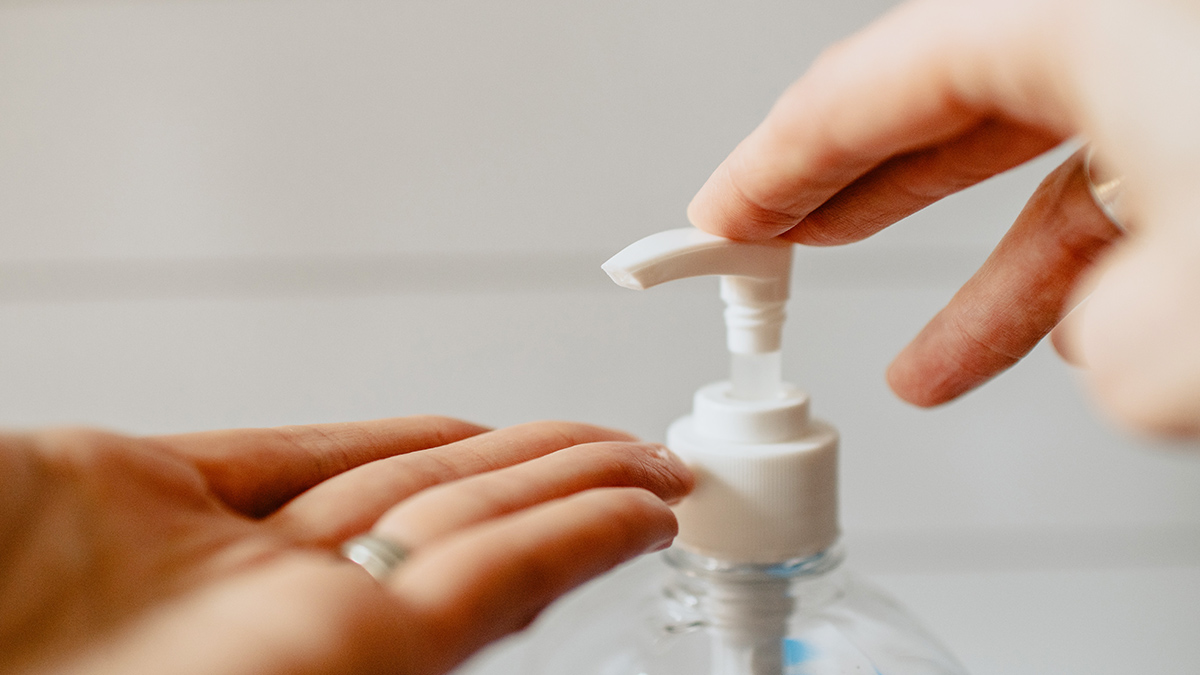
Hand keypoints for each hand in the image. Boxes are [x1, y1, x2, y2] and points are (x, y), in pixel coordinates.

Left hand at [0, 418, 692, 674]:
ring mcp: (307, 629)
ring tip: (650, 467)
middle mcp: (270, 600)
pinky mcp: (336, 663)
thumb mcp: (75, 482)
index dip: (473, 457)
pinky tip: (603, 506)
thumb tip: (326, 456)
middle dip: (555, 470)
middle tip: (639, 450)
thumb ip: (211, 471)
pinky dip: (559, 541)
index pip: (374, 484)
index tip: (547, 441)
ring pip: (479, 537)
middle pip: (448, 512)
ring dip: (577, 490)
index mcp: (192, 547)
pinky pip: (477, 586)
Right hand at [687, 0, 1199, 434]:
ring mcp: (1177, 71)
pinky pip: (1124, 185)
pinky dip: (1078, 265)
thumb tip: (1111, 353)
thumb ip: (1118, 345)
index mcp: (1082, 19)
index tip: (717, 220)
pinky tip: (1064, 336)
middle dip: (849, 196)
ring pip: (1043, 167)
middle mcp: (1127, 25)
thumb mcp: (1195, 308)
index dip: (773, 162)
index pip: (868, 85)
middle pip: (939, 107)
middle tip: (774, 247)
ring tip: (921, 373)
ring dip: (979, 280)